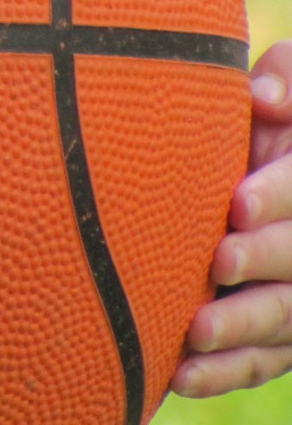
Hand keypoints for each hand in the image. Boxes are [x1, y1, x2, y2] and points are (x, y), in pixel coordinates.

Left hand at [174, 39, 291, 396]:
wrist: (255, 179)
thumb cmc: (268, 119)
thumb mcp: (288, 91)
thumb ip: (285, 83)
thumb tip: (262, 100)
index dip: (278, 194)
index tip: (236, 201)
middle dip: (264, 260)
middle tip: (218, 260)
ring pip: (282, 320)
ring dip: (239, 327)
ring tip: (192, 329)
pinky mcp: (279, 336)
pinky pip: (259, 362)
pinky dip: (223, 372)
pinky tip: (179, 375)